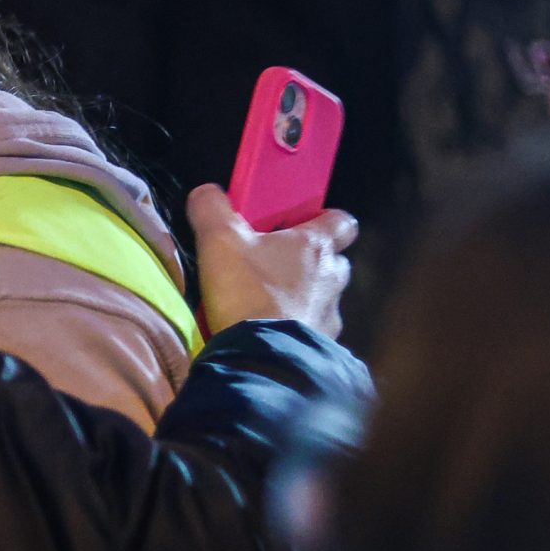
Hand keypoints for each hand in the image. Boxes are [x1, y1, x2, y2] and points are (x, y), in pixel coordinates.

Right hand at [186, 186, 356, 338]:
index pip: (342, 222)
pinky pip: (314, 331)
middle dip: (313, 262)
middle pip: (335, 262)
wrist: (261, 357)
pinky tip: (272, 333)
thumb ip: (212, 209)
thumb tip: (207, 192)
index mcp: (315, 246)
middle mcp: (332, 279)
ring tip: (272, 304)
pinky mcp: (322, 346)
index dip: (328, 220)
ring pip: (325, 299)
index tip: (306, 224)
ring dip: (305, 298)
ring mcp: (329, 315)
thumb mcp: (219, 240)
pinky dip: (298, 329)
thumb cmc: (247, 291)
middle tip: (280, 265)